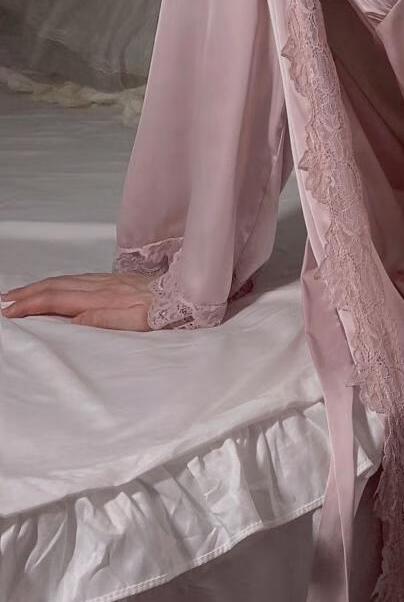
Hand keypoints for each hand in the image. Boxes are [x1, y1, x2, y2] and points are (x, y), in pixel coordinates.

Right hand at [1, 272, 154, 329]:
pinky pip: (77, 279)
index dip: (31, 305)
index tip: (9, 312)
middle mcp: (101, 286)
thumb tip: (72, 320)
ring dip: (39, 286)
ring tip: (20, 294)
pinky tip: (54, 286)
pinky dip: (58, 282)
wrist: (186, 293)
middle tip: (4, 301)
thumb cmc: (164, 312)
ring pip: (65, 280)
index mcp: (102, 298)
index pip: (57, 299)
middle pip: (56, 286)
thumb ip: (103, 320)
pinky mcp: (114, 280)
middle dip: (27, 293)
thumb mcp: (136, 323)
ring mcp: (107, 281)